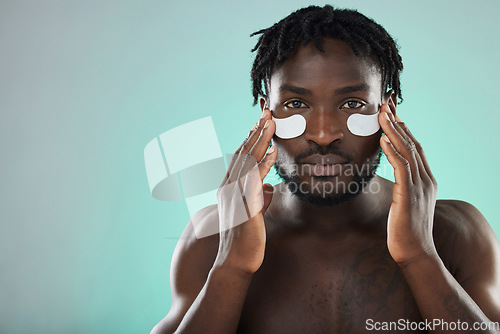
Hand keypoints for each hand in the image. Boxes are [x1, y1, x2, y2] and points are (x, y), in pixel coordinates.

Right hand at [213, 109, 276, 274]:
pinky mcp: (243, 205)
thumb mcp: (252, 212)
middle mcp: (228, 187)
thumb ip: (258, 196)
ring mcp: (234, 195)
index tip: (260, 122)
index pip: (240, 157)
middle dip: (255, 131)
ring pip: (247, 160)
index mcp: (229, 187)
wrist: (234, 262)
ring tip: (270, 121)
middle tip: (266, 112)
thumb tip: (267, 186)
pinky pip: (253, 180)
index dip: (251, 138)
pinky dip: (263, 164)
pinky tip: (272, 152)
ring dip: (259, 139)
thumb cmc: (244, 240)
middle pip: (242, 152)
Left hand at [379, 102, 438, 264]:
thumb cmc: (405, 229)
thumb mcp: (405, 201)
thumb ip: (402, 184)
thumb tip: (393, 172)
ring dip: (394, 130)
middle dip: (398, 121)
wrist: (414, 252)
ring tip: (382, 113)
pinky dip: (393, 151)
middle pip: (412, 142)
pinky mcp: (410, 195)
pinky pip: (402, 168)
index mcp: (425, 179)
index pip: (414, 146)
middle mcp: (426, 178)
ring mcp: (420, 186)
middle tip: (385, 103)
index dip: (403, 128)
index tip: (391, 112)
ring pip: (407, 150)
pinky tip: (383, 139)